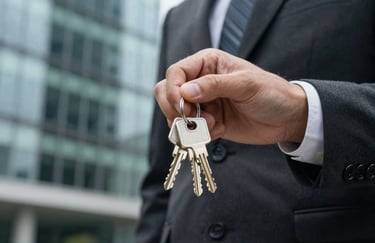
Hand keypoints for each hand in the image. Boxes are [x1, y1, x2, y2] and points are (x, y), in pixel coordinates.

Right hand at [154, 48, 307, 143]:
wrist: (286, 118)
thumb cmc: (271, 93)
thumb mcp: (245, 84)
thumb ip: (214, 86)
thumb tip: (184, 91)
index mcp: (207, 63)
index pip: (175, 73)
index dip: (173, 90)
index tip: (184, 106)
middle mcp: (200, 82)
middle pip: (167, 92)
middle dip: (176, 109)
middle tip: (195, 119)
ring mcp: (202, 103)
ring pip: (174, 114)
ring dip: (189, 124)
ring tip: (213, 125)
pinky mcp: (206, 121)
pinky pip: (189, 130)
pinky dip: (200, 134)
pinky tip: (219, 130)